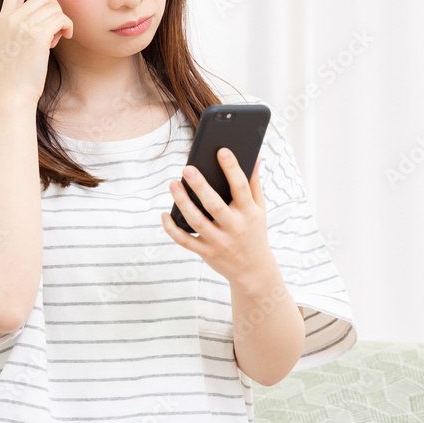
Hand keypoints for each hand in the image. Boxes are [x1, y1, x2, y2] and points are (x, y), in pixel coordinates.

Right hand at [0, 0, 73, 105]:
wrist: (13, 92)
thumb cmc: (19, 71)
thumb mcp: (15, 41)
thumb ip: (24, 22)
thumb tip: (47, 8)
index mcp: (3, 16)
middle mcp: (10, 17)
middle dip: (56, 11)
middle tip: (53, 32)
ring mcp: (22, 24)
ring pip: (55, 6)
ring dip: (61, 21)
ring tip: (54, 39)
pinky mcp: (36, 34)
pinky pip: (61, 18)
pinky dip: (66, 28)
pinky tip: (61, 39)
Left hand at [161, 148, 272, 287]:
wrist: (253, 271)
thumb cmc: (254, 231)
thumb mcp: (260, 209)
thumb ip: (254, 183)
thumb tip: (255, 156)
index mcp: (249, 212)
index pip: (241, 187)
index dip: (232, 168)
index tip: (222, 151)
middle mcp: (234, 227)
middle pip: (214, 205)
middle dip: (200, 186)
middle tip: (187, 168)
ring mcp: (219, 241)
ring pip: (197, 222)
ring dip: (182, 203)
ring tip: (172, 184)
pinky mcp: (206, 252)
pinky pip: (185, 241)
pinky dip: (172, 228)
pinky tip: (164, 214)